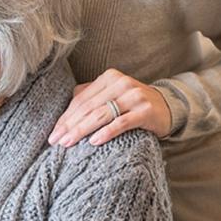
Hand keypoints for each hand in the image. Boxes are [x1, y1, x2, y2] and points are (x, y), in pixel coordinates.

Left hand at [47, 68, 170, 146]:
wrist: (168, 107)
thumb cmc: (132, 104)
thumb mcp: (112, 95)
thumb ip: (91, 97)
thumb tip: (64, 111)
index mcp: (108, 77)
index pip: (80, 99)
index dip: (65, 117)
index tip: (52, 133)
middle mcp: (120, 83)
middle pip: (88, 107)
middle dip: (69, 125)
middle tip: (55, 141)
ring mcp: (134, 96)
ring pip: (101, 114)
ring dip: (81, 130)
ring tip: (68, 143)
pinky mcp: (145, 111)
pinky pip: (121, 122)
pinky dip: (106, 132)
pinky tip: (93, 142)